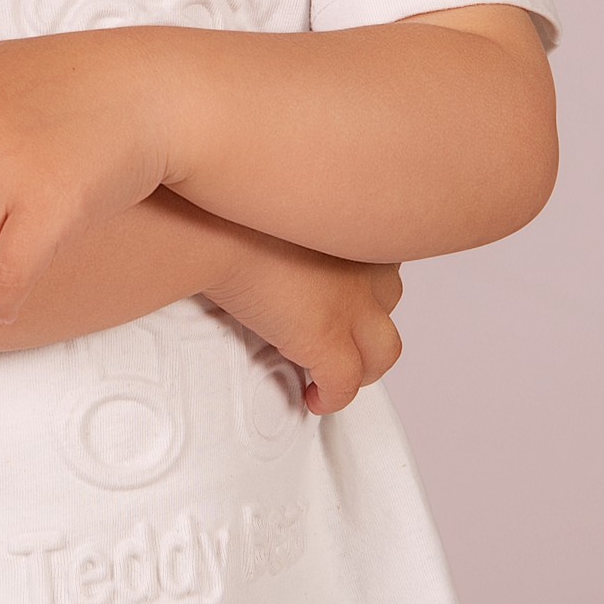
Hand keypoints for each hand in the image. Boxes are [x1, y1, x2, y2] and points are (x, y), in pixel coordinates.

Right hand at [205, 224, 403, 415]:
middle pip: (390, 298)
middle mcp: (361, 265)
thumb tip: (273, 225)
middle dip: (371, 315)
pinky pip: (344, 385)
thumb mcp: (275, 207)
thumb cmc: (228, 209)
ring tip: (342, 373)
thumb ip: (291, 222)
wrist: (213, 228)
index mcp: (348, 227)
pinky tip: (315, 397)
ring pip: (384, 349)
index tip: (344, 285)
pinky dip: (333, 396)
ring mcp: (349, 306)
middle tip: (345, 327)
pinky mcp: (326, 342)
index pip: (379, 254)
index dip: (364, 276)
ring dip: (365, 364)